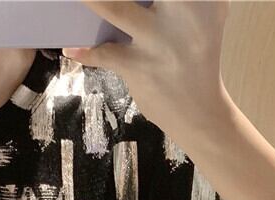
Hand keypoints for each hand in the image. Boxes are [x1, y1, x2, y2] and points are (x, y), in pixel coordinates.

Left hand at [62, 0, 230, 134]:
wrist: (200, 113)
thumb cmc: (194, 55)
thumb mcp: (205, 12)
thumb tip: (135, 0)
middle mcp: (187, 9)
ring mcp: (162, 40)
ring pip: (116, 6)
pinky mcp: (143, 68)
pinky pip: (105, 55)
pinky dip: (84, 52)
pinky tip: (70, 48)